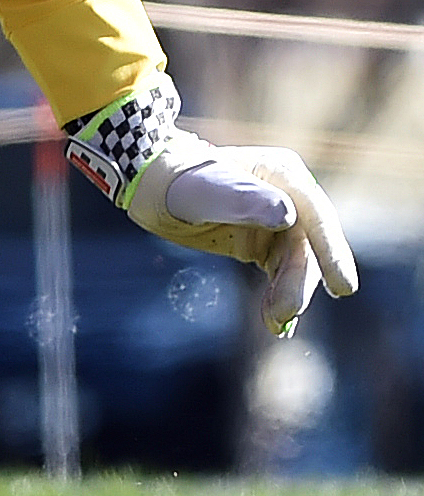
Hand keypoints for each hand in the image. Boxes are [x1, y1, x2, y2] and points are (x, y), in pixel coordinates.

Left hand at [128, 134, 358, 337]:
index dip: (330, 251)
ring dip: (290, 294)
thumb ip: (243, 200)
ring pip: (298, 263)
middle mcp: (287, 195)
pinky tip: (275, 320)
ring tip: (274, 322)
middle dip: (300, 281)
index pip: (315, 215)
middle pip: (308, 244)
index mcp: (280, 173)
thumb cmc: (177, 181)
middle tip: (287, 312)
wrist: (152, 186)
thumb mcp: (206, 191)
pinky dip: (281, 295)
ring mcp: (278, 219)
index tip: (342, 288)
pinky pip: (282, 273)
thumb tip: (287, 215)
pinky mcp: (265, 241)